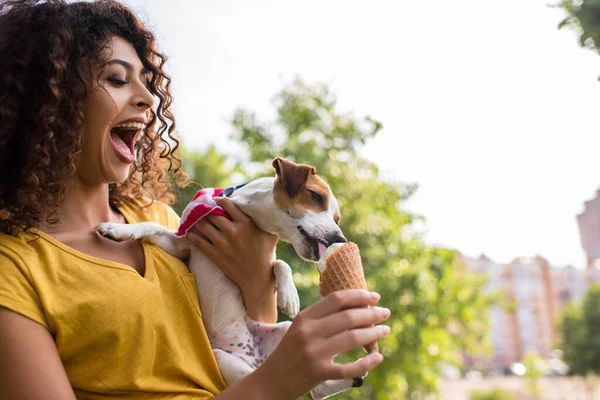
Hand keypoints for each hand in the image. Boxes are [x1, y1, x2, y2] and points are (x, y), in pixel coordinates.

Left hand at [187, 197, 278, 321]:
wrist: (257, 278)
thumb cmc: (266, 254)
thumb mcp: (270, 234)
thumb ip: (265, 220)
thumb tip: (264, 207)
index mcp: (246, 224)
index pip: (227, 204)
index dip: (218, 199)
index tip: (214, 198)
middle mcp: (232, 232)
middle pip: (212, 213)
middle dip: (205, 207)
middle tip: (200, 204)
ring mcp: (222, 244)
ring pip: (203, 225)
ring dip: (196, 219)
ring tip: (193, 215)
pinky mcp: (215, 255)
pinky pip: (198, 241)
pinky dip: (191, 234)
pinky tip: (189, 229)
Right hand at [255, 289, 390, 398]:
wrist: (270, 382)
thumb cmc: (289, 353)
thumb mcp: (299, 329)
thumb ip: (322, 319)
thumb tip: (357, 308)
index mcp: (304, 318)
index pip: (336, 299)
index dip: (359, 295)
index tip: (375, 297)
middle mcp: (308, 333)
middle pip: (348, 317)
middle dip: (372, 314)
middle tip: (386, 313)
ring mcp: (314, 353)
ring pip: (353, 338)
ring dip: (374, 333)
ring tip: (385, 330)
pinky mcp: (319, 373)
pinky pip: (350, 367)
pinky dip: (368, 362)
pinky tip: (378, 357)